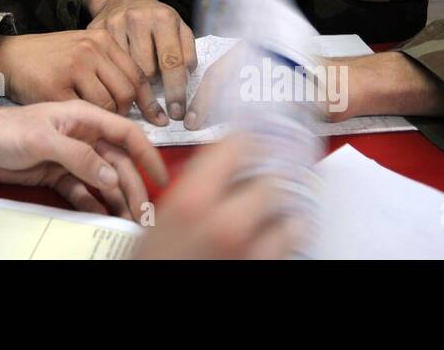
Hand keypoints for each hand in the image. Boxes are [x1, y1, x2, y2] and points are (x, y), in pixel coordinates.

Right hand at [0, 30, 166, 123]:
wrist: (7, 56)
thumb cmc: (48, 59)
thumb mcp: (82, 51)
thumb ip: (109, 67)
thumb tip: (141, 97)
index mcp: (101, 39)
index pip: (138, 73)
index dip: (149, 101)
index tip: (158, 119)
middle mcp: (90, 50)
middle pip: (126, 91)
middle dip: (126, 113)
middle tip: (114, 122)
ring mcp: (72, 67)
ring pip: (107, 105)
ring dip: (104, 121)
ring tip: (92, 123)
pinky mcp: (54, 88)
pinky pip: (81, 114)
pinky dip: (83, 123)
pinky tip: (75, 123)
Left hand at [0, 101, 168, 220]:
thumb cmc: (6, 129)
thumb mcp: (43, 138)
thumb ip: (79, 157)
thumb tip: (111, 177)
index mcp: (84, 117)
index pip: (126, 134)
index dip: (147, 154)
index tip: (161, 177)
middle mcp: (83, 137)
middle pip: (119, 164)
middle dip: (133, 187)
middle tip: (143, 213)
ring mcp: (72, 158)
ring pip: (104, 181)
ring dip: (117, 200)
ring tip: (127, 221)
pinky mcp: (59, 176)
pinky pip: (84, 193)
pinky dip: (94, 205)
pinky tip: (102, 218)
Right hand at [84, 0, 196, 119]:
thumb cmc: (155, 19)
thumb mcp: (178, 28)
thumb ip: (187, 52)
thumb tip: (185, 79)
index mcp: (163, 18)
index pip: (172, 62)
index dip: (176, 91)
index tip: (177, 113)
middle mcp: (138, 18)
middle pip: (146, 71)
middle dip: (153, 86)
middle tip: (154, 86)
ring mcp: (114, 24)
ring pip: (125, 71)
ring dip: (133, 82)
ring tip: (136, 77)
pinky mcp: (95, 31)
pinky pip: (106, 65)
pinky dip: (114, 75)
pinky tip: (118, 71)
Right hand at [132, 134, 302, 258]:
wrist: (153, 305)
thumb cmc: (151, 264)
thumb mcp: (161, 218)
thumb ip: (192, 187)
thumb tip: (221, 166)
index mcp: (193, 201)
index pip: (239, 146)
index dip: (248, 138)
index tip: (252, 137)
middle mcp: (228, 224)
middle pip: (271, 179)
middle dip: (266, 176)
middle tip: (260, 174)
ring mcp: (252, 252)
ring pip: (290, 213)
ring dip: (283, 207)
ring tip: (272, 207)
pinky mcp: (265, 270)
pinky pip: (292, 245)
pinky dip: (288, 235)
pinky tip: (277, 232)